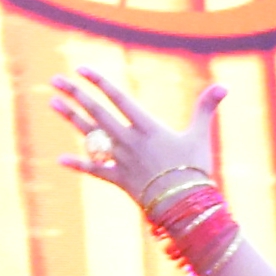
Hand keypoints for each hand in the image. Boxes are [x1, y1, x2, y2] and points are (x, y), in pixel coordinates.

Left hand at [50, 62, 224, 207]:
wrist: (186, 206)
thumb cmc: (195, 168)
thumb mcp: (200, 135)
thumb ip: (206, 108)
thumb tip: (223, 87)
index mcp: (147, 127)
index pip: (119, 98)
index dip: (99, 82)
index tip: (82, 69)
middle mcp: (129, 141)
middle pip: (97, 112)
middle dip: (76, 94)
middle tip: (55, 79)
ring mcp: (121, 160)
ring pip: (90, 136)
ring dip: (70, 117)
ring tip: (52, 102)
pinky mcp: (119, 180)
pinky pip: (95, 171)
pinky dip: (79, 165)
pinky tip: (60, 159)